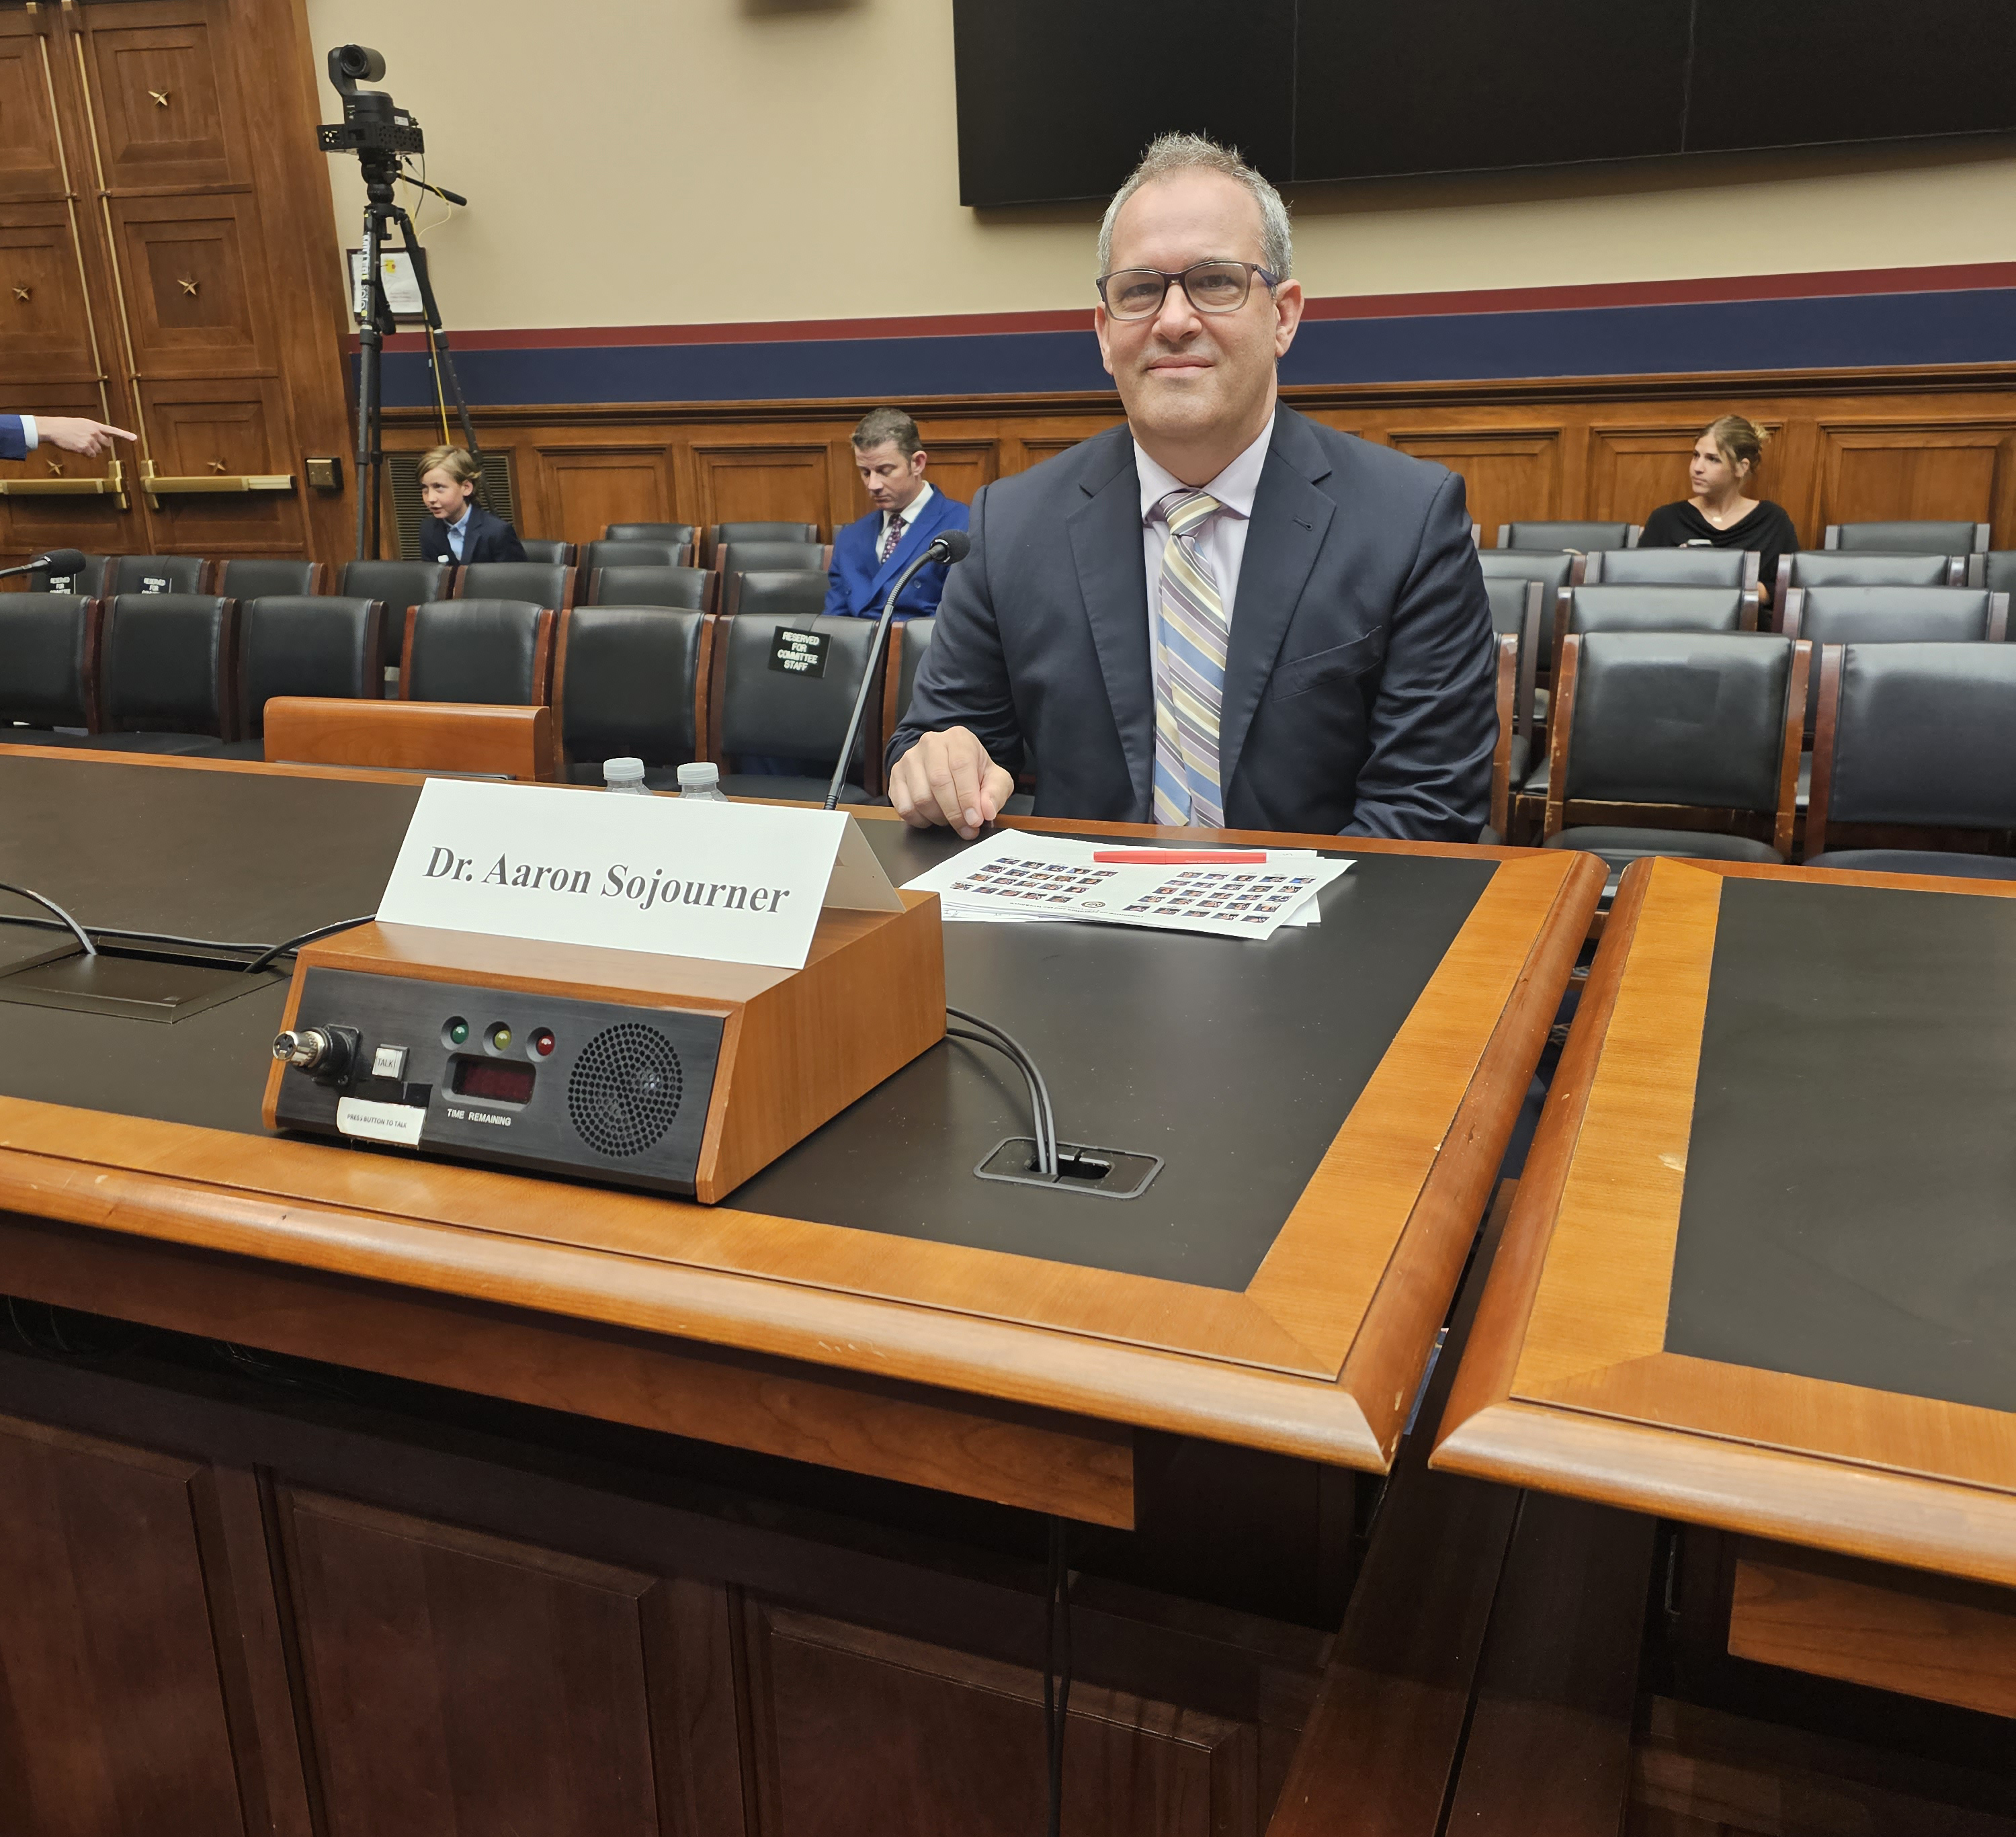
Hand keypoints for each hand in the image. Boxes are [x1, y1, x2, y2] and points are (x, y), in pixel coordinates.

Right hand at [36, 417, 136, 457]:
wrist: (53, 429)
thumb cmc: (65, 426)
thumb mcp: (82, 423)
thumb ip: (94, 430)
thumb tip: (103, 439)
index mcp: (94, 425)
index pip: (113, 431)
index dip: (124, 435)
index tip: (135, 438)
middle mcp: (94, 432)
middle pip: (107, 445)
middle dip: (101, 446)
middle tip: (89, 443)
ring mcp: (90, 440)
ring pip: (99, 451)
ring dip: (92, 450)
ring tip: (80, 443)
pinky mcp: (84, 448)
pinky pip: (92, 456)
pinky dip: (87, 455)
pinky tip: (78, 448)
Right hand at [889, 726, 1014, 839]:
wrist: (949, 765)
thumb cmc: (972, 772)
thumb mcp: (995, 778)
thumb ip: (996, 793)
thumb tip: (986, 810)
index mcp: (958, 739)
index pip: (961, 766)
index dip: (968, 798)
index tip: (975, 820)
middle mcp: (931, 744)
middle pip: (938, 782)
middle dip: (954, 813)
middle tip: (966, 828)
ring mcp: (909, 759)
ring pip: (920, 797)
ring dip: (938, 817)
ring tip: (951, 819)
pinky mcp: (895, 776)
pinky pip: (904, 807)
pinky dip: (920, 820)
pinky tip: (932, 817)